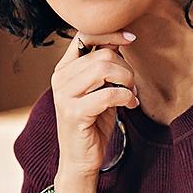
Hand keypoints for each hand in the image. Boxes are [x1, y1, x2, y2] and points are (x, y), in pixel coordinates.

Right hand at [51, 30, 139, 177]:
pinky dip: (126, 97)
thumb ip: (104, 66)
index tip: (131, 38)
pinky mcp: (74, 113)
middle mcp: (60, 78)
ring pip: (104, 69)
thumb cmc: (93, 122)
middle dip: (126, 68)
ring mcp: (64, 95)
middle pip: (102, 54)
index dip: (110, 32)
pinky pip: (109, 93)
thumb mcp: (100, 88)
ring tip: (132, 94)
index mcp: (63, 69)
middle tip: (132, 86)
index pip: (84, 36)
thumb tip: (120, 38)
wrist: (80, 159)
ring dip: (127, 81)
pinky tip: (131, 105)